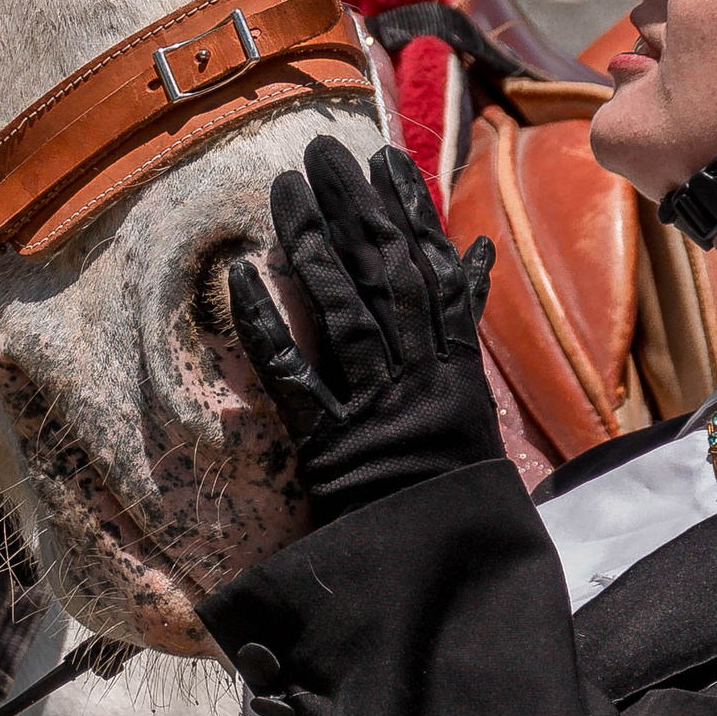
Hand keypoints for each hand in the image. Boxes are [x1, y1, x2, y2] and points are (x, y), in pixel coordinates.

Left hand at [227, 138, 501, 527]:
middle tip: (322, 150)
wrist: (435, 565)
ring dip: (311, 242)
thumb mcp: (474, 395)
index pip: (434, 269)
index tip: (384, 158)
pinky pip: (292, 375)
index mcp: (456, 365)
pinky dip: (266, 324)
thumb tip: (476, 252)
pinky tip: (240, 275)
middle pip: (386, 273)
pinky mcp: (329, 442)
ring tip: (284, 186)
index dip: (410, 209)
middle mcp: (420, 375)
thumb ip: (468, 321)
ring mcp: (374, 406)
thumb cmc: (452, 479)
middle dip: (353, 205)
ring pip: (342, 308)